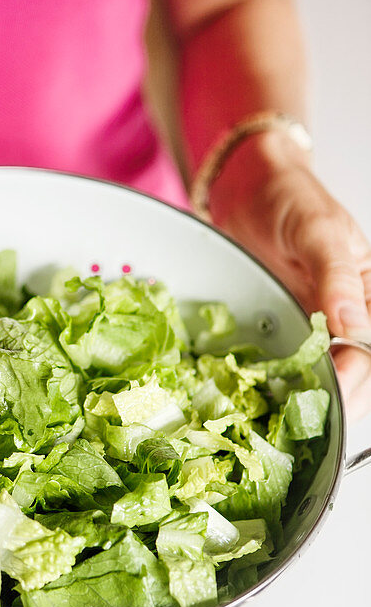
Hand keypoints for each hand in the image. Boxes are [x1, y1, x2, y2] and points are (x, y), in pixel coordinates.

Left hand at [209, 131, 370, 420]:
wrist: (247, 190)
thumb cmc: (290, 200)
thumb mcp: (317, 232)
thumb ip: (335, 277)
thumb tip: (350, 323)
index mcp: (369, 292)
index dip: (360, 374)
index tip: (339, 389)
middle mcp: (348, 314)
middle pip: (357, 371)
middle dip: (340, 398)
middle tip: (310, 416)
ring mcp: (316, 325)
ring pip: (326, 375)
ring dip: (313, 398)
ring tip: (289, 416)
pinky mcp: (285, 329)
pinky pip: (292, 364)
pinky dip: (285, 384)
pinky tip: (270, 399)